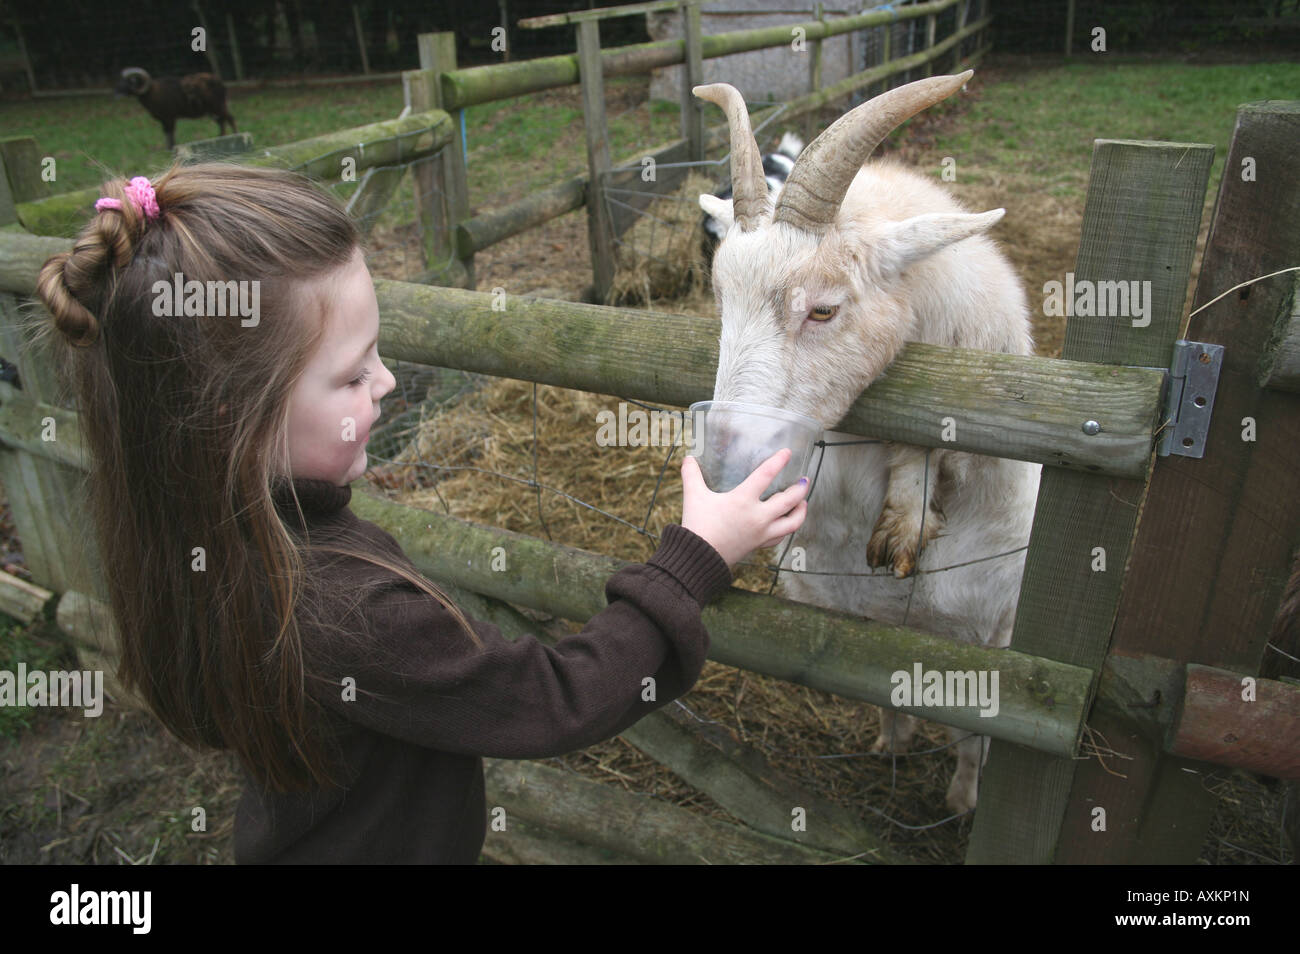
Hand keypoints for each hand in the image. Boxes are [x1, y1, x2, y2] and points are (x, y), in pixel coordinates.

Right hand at [679, 447, 808, 568]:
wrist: (698, 558)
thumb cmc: (697, 526)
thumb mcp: (694, 497)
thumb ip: (691, 476)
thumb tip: (688, 458)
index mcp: (743, 500)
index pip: (766, 475)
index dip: (778, 461)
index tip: (787, 453)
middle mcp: (757, 516)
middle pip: (788, 500)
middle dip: (800, 489)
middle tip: (804, 480)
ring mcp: (761, 533)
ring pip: (792, 522)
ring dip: (801, 511)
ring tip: (804, 502)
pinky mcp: (759, 545)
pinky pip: (780, 536)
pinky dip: (788, 528)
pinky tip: (787, 522)